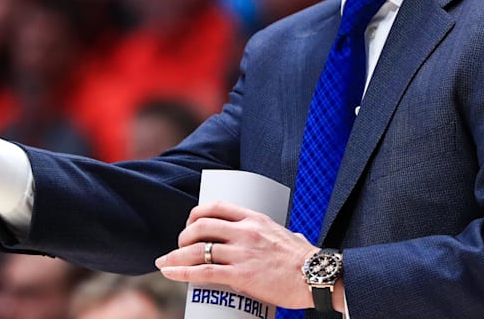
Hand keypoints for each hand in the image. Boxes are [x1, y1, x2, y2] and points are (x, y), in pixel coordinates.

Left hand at [154, 201, 328, 310]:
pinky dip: (181, 272)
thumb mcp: (287, 235)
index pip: (217, 206)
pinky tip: (170, 273)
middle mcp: (245, 232)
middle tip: (179, 247)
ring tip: (166, 263)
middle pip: (201, 226)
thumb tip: (284, 238)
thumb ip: (278, 234)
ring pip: (197, 249)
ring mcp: (242, 253)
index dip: (197, 213)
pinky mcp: (241, 275)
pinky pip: (203, 271)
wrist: (317, 277)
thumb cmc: (306, 260)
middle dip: (183, 236)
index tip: (191, 223)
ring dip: (175, 256)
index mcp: (255, 219)